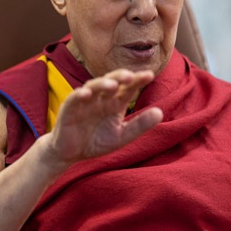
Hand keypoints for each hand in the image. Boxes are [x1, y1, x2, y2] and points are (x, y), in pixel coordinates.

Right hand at [43, 69, 162, 168]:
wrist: (71, 154)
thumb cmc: (96, 142)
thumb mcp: (121, 136)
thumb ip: (139, 125)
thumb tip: (160, 112)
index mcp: (115, 103)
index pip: (128, 88)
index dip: (137, 81)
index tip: (149, 75)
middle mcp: (101, 98)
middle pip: (111, 81)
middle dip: (120, 77)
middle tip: (130, 76)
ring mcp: (85, 102)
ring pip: (93, 86)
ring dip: (102, 84)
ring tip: (113, 85)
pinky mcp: (69, 108)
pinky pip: (74, 99)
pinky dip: (80, 95)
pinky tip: (87, 94)